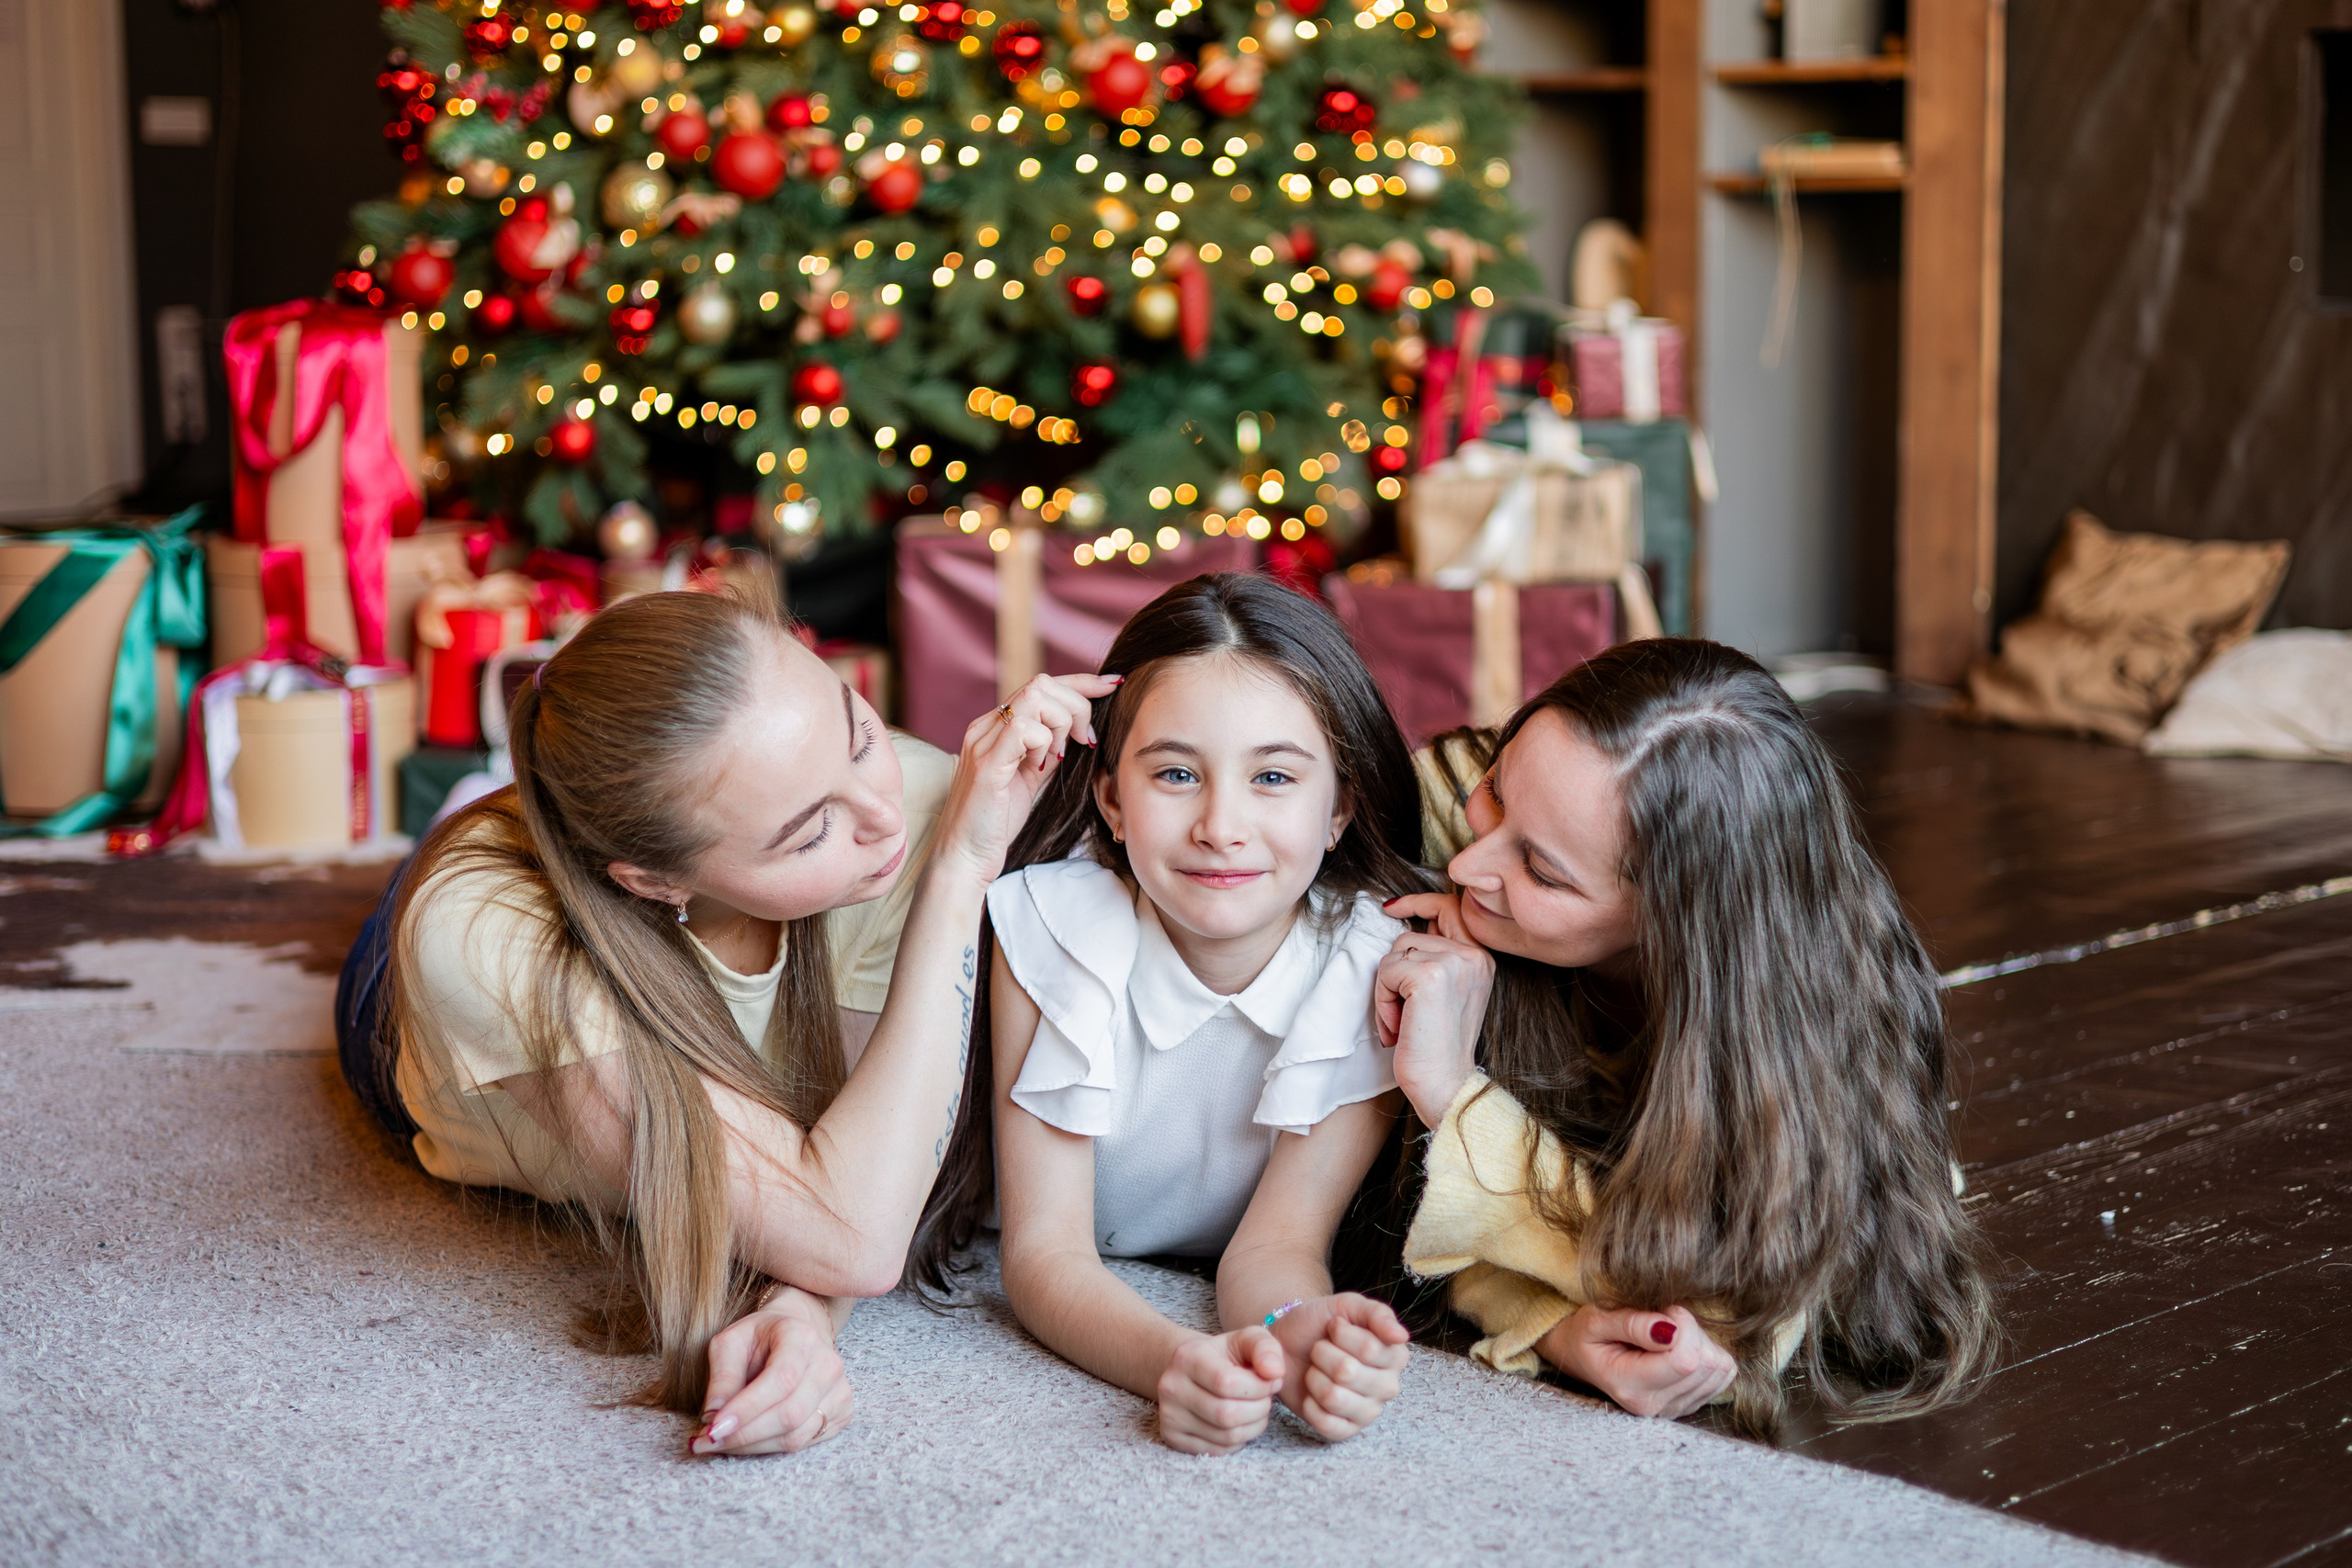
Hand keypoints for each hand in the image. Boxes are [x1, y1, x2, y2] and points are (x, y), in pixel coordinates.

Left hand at [693, 1288, 853, 1455]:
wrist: (796, 1333)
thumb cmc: (759, 1338)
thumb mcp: (730, 1343)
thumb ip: (721, 1377)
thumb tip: (713, 1417)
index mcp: (801, 1336)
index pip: (780, 1380)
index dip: (747, 1409)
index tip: (712, 1429)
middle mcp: (828, 1363)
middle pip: (790, 1415)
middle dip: (744, 1435)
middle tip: (707, 1442)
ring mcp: (840, 1390)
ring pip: (796, 1436)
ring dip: (753, 1446)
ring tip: (722, 1442)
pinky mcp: (843, 1412)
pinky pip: (804, 1443)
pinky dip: (769, 1447)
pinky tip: (748, 1439)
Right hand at [936, 672, 1122, 883]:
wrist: (965, 857)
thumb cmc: (995, 823)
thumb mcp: (1028, 780)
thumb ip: (1045, 752)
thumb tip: (1074, 733)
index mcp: (995, 727)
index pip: (1041, 686)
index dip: (1081, 682)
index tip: (1113, 686)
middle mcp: (985, 727)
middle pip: (1042, 683)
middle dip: (1077, 707)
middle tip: (1083, 741)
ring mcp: (983, 742)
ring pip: (1035, 697)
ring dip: (1060, 725)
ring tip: (1055, 758)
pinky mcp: (986, 764)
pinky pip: (1024, 730)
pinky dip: (1043, 744)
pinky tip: (1038, 768)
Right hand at [1155, 1326, 1283, 1454]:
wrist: (1194, 1371)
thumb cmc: (1226, 1355)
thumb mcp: (1247, 1340)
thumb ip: (1265, 1348)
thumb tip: (1275, 1372)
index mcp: (1187, 1357)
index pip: (1228, 1383)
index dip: (1260, 1387)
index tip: (1272, 1381)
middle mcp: (1171, 1387)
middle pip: (1227, 1415)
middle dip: (1259, 1409)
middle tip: (1266, 1399)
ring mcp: (1169, 1415)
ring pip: (1226, 1436)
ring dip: (1253, 1426)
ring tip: (1255, 1409)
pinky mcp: (1172, 1437)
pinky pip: (1217, 1450)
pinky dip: (1238, 1440)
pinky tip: (1240, 1422)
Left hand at [1263, 1294, 1410, 1441]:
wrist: (1290, 1341)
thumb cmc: (1322, 1323)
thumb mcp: (1348, 1305)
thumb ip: (1377, 1314)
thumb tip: (1401, 1336)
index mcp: (1395, 1356)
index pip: (1368, 1348)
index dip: (1340, 1333)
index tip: (1333, 1326)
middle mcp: (1388, 1386)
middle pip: (1347, 1372)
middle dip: (1323, 1354)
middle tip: (1320, 1349)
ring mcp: (1369, 1412)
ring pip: (1333, 1397)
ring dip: (1314, 1378)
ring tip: (1315, 1370)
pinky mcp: (1347, 1431)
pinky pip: (1326, 1424)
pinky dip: (1310, 1405)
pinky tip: (1312, 1393)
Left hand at [1374, 896, 1494, 1127]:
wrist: (1445, 1086)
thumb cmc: (1436, 1047)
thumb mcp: (1445, 994)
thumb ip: (1435, 958)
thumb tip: (1403, 923)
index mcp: (1482, 959)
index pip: (1450, 908)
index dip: (1419, 902)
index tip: (1391, 907)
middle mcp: (1474, 956)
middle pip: (1410, 935)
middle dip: (1395, 971)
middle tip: (1403, 1011)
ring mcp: (1454, 963)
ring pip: (1394, 954)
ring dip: (1387, 990)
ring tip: (1403, 1022)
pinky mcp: (1429, 976)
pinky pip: (1386, 971)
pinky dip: (1383, 1001)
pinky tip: (1399, 1027)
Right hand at [1537, 1304, 1735, 1420]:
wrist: (1581, 1358)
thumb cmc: (1586, 1335)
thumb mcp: (1596, 1321)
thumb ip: (1632, 1324)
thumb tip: (1670, 1330)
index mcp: (1630, 1387)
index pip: (1686, 1360)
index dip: (1683, 1325)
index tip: (1661, 1313)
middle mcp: (1656, 1406)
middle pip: (1706, 1364)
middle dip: (1691, 1330)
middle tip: (1663, 1321)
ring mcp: (1675, 1409)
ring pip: (1719, 1369)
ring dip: (1700, 1341)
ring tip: (1669, 1335)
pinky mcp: (1690, 1404)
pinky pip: (1723, 1375)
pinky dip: (1709, 1353)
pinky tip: (1681, 1348)